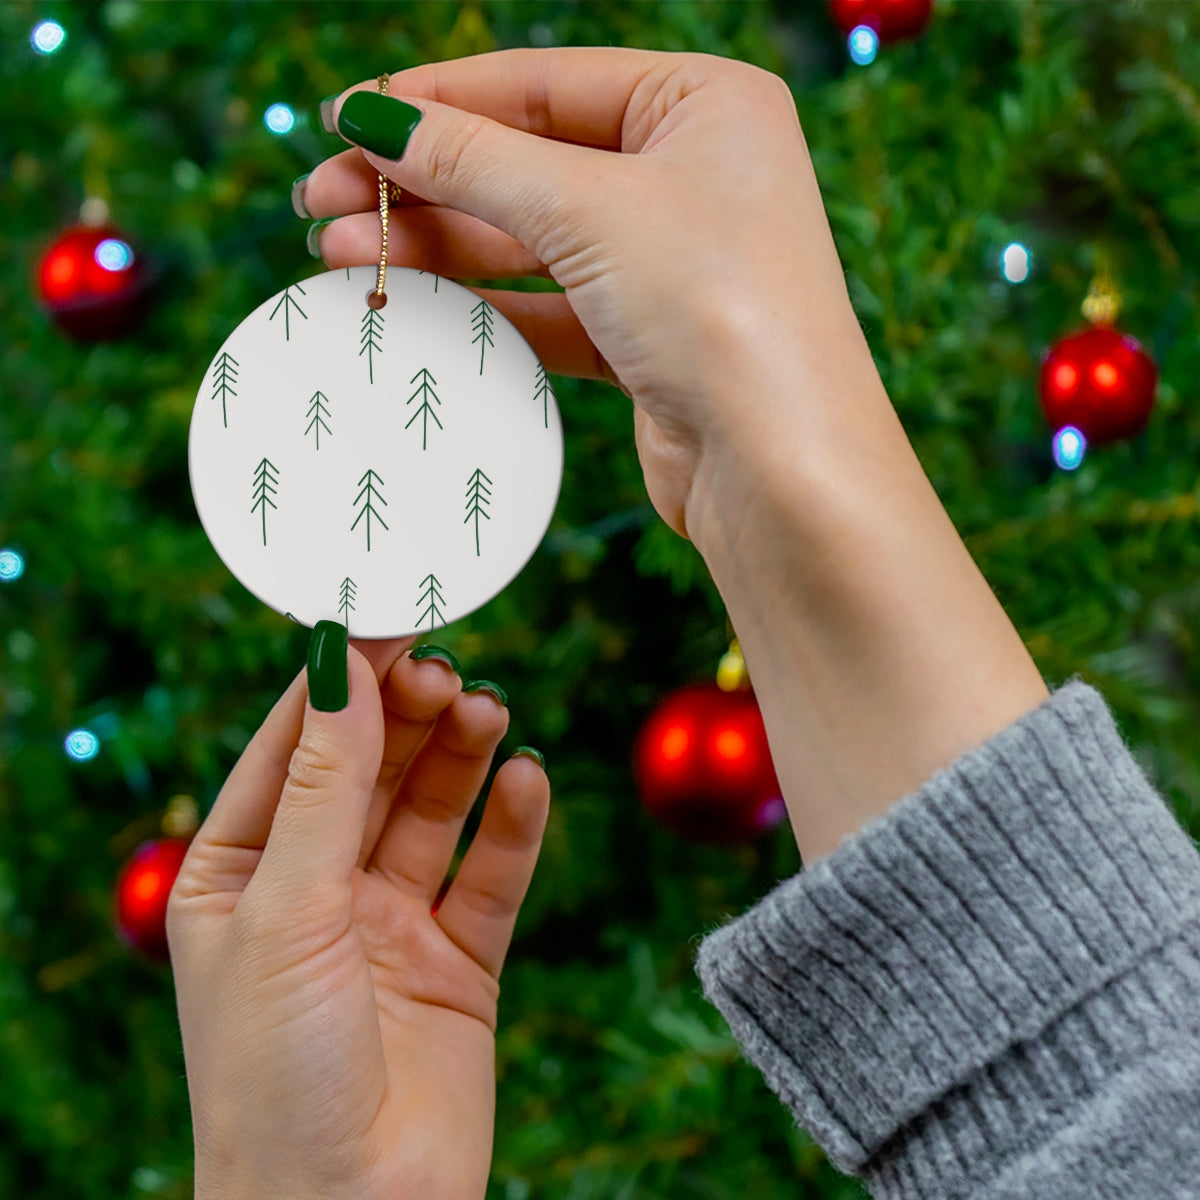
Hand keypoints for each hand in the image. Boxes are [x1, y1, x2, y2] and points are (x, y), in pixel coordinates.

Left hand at [167, 636, 549, 1199]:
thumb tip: (342, 666)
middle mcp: (315, 890)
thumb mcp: (287, 910)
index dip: (339, 681)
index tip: (386, 615)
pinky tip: (527, 781)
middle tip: (447, 667)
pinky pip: (491, 876)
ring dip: (461, 757)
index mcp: (240, 873)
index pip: (293, 747)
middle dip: (406, 715)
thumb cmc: (275, 1075)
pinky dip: (512, 826)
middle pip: (371, 769)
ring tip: (488, 712)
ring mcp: (389, 924)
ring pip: (433, 811)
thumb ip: (324, 786)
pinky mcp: (459, 962)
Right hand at [299, 49, 1048, 864]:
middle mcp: (692, 175)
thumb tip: (372, 119)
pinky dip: (480, 305)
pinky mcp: (648, 339)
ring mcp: (670, 262)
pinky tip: (405, 303)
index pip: (543, 83)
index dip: (437, 101)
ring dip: (436, 246)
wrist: (781, 468)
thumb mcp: (588, 210)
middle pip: (527, 163)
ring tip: (339, 253)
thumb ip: (474, 160)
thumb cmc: (719, 309)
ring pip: (529, 240)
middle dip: (422, 183)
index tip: (344, 121)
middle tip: (322, 201)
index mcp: (704, 105)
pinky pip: (548, 306)